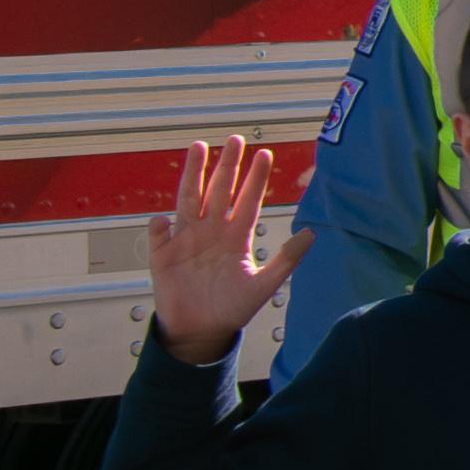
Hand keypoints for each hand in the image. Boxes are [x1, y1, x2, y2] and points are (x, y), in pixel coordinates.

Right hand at [145, 137, 307, 366]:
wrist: (201, 331)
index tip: (264, 154)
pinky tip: (162, 220)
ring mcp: (185, 240)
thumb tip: (311, 234)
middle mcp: (211, 231)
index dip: (255, 178)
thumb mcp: (264, 285)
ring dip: (193, 175)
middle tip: (235, 139)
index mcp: (236, 237)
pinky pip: (158, 236)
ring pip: (189, 199)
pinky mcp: (163, 256)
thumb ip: (286, 260)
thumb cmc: (232, 307)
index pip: (247, 201)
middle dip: (227, 165)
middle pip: (220, 191)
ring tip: (198, 148)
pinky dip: (158, 228)